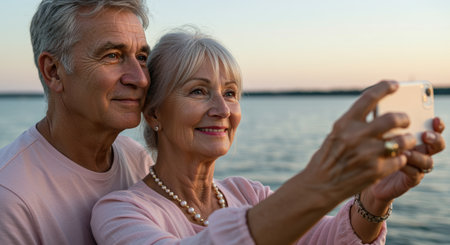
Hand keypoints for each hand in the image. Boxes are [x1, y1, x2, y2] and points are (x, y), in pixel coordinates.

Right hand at [301, 80, 415, 203]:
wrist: (320, 185)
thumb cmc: (327, 158)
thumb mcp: (336, 135)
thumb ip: (354, 123)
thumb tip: (377, 111)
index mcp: (345, 123)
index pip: (369, 97)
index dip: (385, 87)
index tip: (395, 84)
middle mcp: (357, 136)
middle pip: (392, 118)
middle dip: (403, 118)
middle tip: (405, 121)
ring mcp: (368, 154)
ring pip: (402, 140)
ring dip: (406, 140)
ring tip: (404, 142)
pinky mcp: (376, 170)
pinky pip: (400, 159)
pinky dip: (400, 158)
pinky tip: (394, 159)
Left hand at [367, 118, 445, 201]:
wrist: (365, 176)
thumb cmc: (372, 152)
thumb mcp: (377, 137)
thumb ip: (384, 127)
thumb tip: (381, 111)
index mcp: (415, 139)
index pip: (433, 130)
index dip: (437, 125)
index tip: (434, 119)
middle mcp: (420, 152)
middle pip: (437, 145)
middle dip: (435, 139)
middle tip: (425, 135)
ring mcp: (416, 167)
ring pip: (428, 161)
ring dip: (418, 156)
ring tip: (406, 152)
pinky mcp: (409, 180)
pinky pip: (415, 174)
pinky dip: (408, 168)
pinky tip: (399, 163)